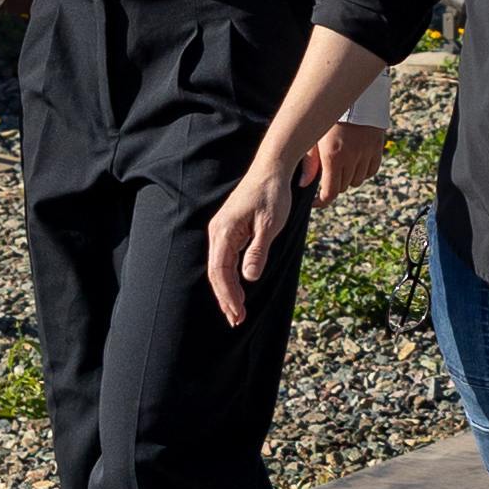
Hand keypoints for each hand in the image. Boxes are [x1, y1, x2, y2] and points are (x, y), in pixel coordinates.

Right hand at [199, 166, 297, 323]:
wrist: (272, 168)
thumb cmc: (273, 194)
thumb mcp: (270, 224)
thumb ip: (258, 251)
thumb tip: (248, 278)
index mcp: (224, 231)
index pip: (219, 271)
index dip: (227, 295)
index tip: (238, 313)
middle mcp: (218, 232)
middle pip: (215, 273)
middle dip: (225, 298)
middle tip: (237, 320)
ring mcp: (222, 230)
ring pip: (219, 267)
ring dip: (227, 290)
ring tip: (237, 311)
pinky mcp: (230, 229)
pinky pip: (225, 258)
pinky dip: (231, 276)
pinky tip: (238, 289)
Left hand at [304, 120, 388, 202]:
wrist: (351, 94)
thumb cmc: (326, 115)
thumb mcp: (313, 136)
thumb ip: (309, 162)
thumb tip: (303, 184)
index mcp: (333, 156)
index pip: (330, 193)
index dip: (321, 201)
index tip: (315, 200)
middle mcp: (352, 157)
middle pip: (343, 187)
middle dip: (333, 184)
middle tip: (326, 172)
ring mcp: (366, 153)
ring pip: (357, 181)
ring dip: (348, 178)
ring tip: (340, 164)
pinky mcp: (377, 147)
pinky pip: (371, 171)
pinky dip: (363, 171)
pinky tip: (354, 162)